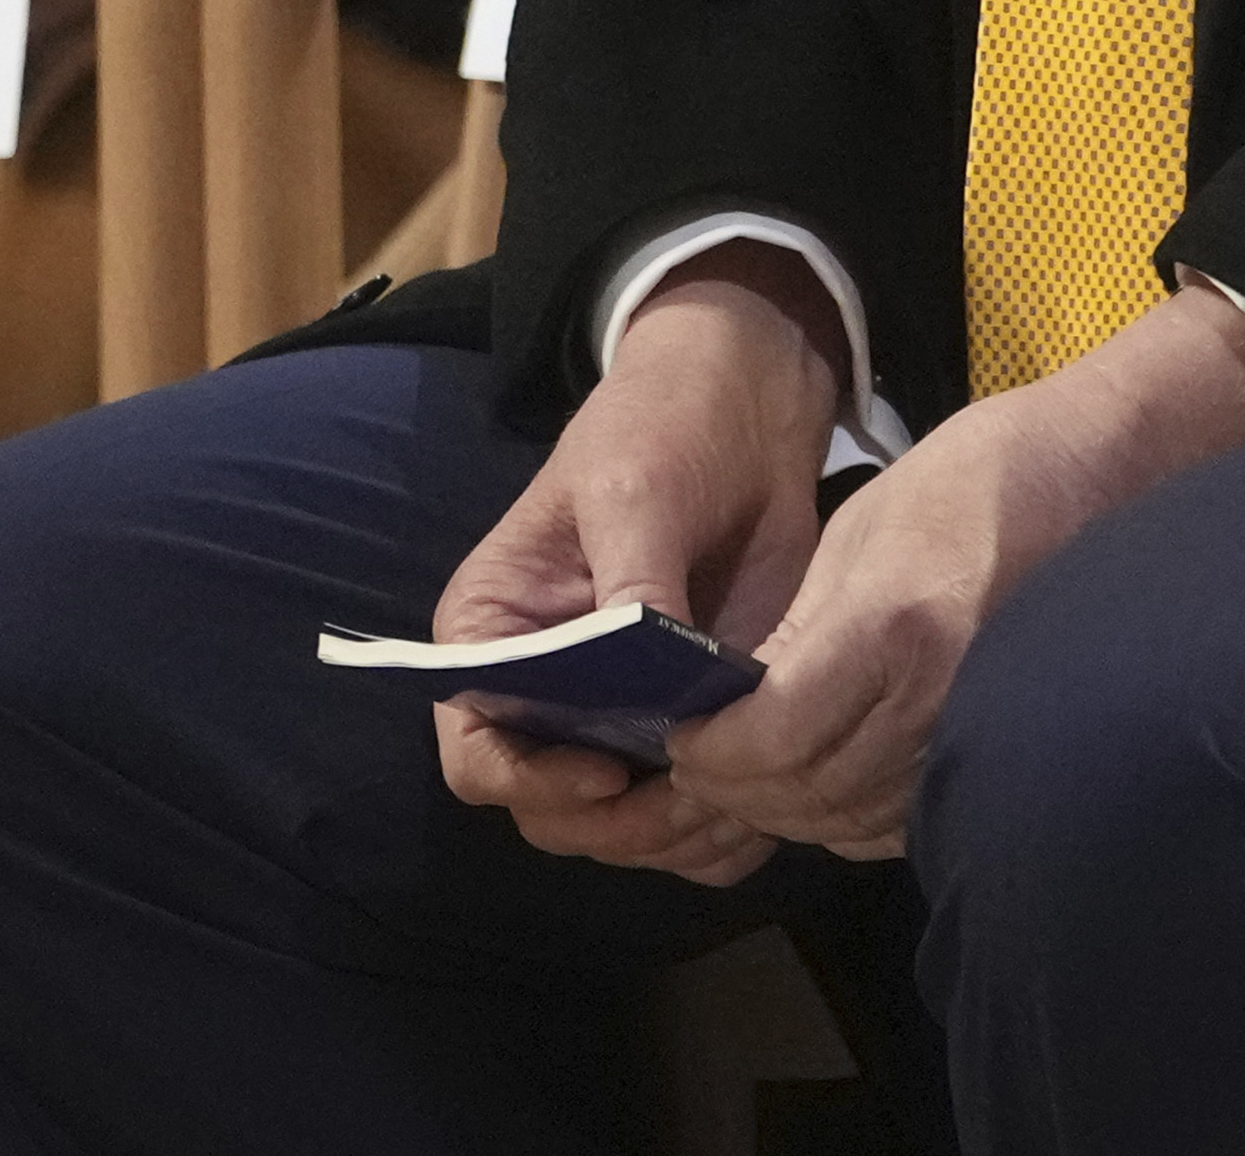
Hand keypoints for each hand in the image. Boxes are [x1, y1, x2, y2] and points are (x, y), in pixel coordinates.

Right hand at [428, 260, 847, 881]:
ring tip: (742, 791)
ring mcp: (621, 717)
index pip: (475, 753)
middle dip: (619, 823)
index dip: (532, 782)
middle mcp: (544, 696)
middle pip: (550, 813)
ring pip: (623, 830)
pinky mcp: (693, 723)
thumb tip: (648, 673)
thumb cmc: (660, 428)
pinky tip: (770, 789)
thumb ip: (631, 584)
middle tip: (696, 792)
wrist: (749, 411)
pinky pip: (692, 815)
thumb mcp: (632, 491)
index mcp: (493, 637)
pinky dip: (726, 826)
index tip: (609, 772)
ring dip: (678, 833)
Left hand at [655, 280, 1244, 863]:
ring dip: (789, 808)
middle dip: (737, 789)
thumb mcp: (861, 530)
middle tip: (701, 762)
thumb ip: (797, 632)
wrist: (1108, 472)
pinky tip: (827, 777)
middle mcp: (940, 699)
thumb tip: (730, 709)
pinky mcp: (1004, 751)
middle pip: (806, 794)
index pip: (771, 739)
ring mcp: (980, 733)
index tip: (680, 737)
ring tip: (753, 771)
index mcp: (895, 627)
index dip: (710, 753)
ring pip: (850, 821)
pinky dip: (848, 815)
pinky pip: (902, 818)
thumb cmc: (981, 475)